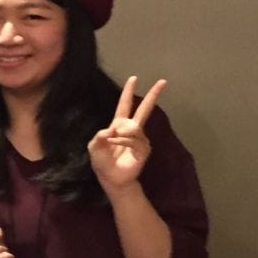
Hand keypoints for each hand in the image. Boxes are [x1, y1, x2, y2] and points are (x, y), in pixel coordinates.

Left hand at [89, 75, 165, 193]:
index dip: (128, 92)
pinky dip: (124, 140)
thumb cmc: (102, 162)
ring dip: (120, 133)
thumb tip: (111, 130)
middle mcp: (132, 129)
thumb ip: (99, 136)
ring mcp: (140, 139)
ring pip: (134, 128)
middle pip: (144, 109)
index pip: (125, 105)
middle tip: (162, 81)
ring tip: (112, 140)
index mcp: (119, 125)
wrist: (111, 178)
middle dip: (153, 95)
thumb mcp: (94, 147)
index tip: (133, 79)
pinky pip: (135, 139)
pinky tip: (117, 143)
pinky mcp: (144, 149)